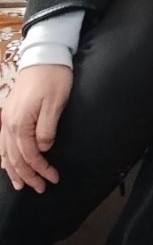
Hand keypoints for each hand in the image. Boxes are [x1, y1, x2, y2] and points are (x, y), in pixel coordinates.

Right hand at [0, 65, 72, 192]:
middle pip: (15, 158)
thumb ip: (47, 128)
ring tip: (21, 185)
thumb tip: (44, 148)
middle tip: (41, 188)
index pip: (30, 155)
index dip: (41, 170)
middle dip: (28, 176)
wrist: (44, 56)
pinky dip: (4, 156)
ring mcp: (6, 118)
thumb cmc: (53, 78)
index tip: (54, 178)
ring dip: (13, 170)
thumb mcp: (55, 103)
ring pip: (5, 152)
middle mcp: (8, 123)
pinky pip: (2, 141)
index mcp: (20, 123)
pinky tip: (6, 164)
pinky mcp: (9, 114)